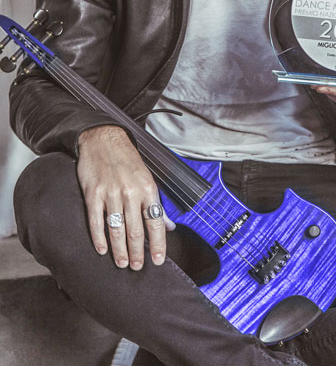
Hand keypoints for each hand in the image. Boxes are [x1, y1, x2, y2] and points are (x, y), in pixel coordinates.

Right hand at [77, 125, 175, 269]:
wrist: (104, 139)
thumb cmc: (127, 160)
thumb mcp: (148, 178)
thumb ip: (157, 203)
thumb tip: (169, 226)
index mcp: (148, 188)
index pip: (156, 222)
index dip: (158, 244)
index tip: (158, 260)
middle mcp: (131, 192)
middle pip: (136, 230)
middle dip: (138, 252)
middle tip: (137, 267)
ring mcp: (111, 193)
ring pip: (117, 229)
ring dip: (120, 250)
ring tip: (122, 263)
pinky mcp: (93, 194)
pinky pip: (96, 221)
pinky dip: (99, 238)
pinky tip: (102, 249)